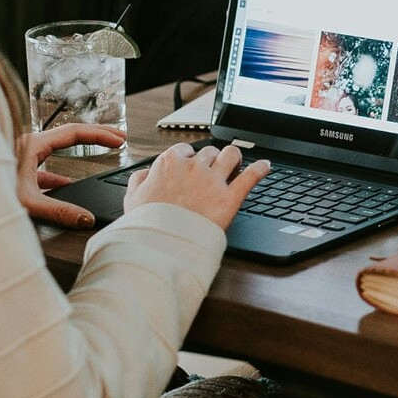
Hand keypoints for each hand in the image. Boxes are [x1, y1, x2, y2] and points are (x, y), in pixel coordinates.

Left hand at [16, 123, 125, 228]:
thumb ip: (59, 211)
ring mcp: (23, 156)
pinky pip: (46, 164)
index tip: (119, 140)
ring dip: (81, 148)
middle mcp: (28, 145)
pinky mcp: (18, 169)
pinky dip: (61, 170)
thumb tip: (86, 218)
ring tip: (100, 152)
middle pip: (70, 134)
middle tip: (119, 137)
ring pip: (59, 146)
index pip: (74, 132)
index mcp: (32, 144)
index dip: (100, 135)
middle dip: (97, 134)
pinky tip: (67, 184)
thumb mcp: (28, 202)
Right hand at [124, 142, 268, 230]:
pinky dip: (261, 168)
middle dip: (212, 160)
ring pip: (231, 154)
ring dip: (234, 158)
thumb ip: (139, 180)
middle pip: (209, 152)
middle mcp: (193, 167)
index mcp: (169, 164)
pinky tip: (266, 166)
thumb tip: (146, 173)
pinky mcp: (230, 197)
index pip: (185, 150)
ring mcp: (213, 181)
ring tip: (236, 165)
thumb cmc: (146, 225)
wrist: (160, 246)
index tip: (191, 166)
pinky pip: (251, 175)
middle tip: (214, 172)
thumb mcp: (131, 199)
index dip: (189, 159)